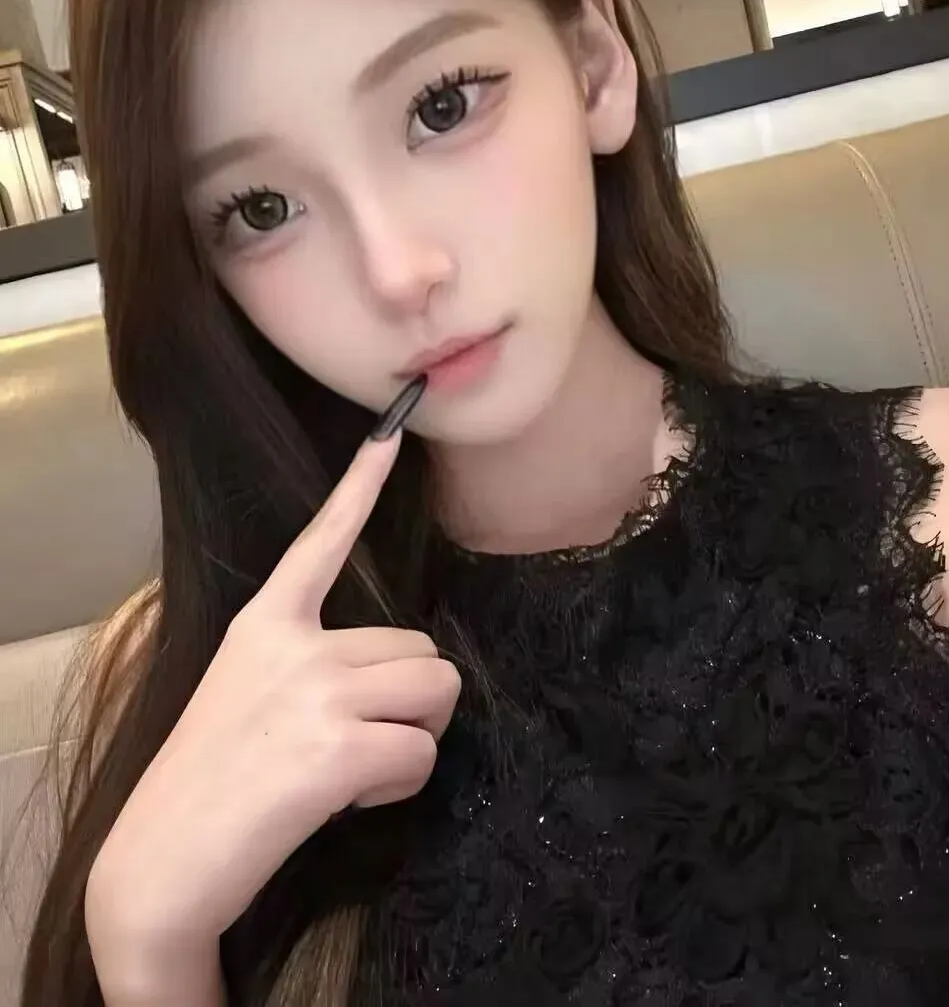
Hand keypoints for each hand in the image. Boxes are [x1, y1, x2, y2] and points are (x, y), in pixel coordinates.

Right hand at [86, 429, 460, 980]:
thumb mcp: (246, 693)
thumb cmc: (206, 783)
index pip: (322, 541)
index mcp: (266, 622)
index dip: (361, 486)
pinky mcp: (339, 746)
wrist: (159, 867)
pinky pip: (421, 754)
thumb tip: (390, 675)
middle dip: (409, 703)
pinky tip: (345, 801)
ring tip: (350, 770)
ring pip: (436, 694)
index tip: (391, 432)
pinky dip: (399, 786)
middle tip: (354, 744)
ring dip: (412, 740)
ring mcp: (317, 690)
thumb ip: (309, 664)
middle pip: (422, 649)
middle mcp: (297, 643)